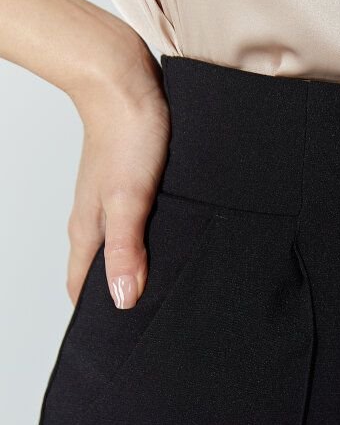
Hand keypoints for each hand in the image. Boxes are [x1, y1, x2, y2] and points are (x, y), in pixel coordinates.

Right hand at [66, 43, 169, 308]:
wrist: (125, 79)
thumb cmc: (127, 135)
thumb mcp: (129, 199)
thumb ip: (125, 250)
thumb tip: (121, 300)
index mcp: (89, 230)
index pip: (84, 288)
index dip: (97, 317)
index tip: (118, 345)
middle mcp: (96, 221)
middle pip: (101, 272)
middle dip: (117, 300)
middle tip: (150, 327)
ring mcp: (112, 203)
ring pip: (119, 249)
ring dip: (135, 272)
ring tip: (163, 295)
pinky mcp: (131, 185)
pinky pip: (135, 227)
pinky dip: (148, 245)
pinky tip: (170, 248)